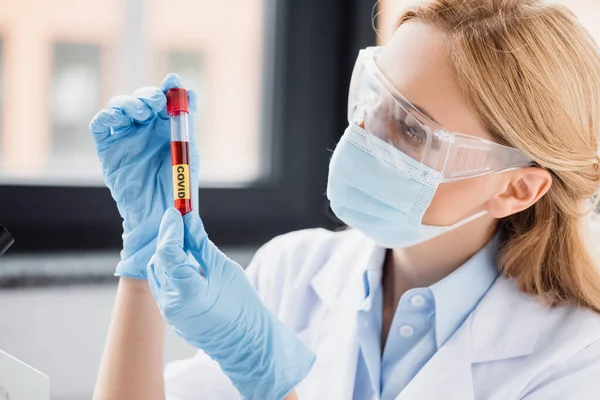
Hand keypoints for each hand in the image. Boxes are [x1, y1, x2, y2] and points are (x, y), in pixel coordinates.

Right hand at [89, 74, 198, 278]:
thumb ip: (187, 120)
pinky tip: (119, 117)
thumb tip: (191, 91)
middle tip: (157, 103)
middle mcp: (143, 128)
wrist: (160, 213)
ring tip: (143, 111)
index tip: (173, 81)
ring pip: (119, 106)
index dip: (167, 87)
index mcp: (164, 127)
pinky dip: (107, 115)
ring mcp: (124, 137)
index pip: (163, 99)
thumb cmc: (177, 185)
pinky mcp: (107, 149)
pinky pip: (100, 125)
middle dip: (148, 95)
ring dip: (130, 102)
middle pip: (140, 99)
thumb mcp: (188, 149)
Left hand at [147, 208, 314, 399]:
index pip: (168, 252)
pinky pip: (163, 283)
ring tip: (186, 239)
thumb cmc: (242, 306)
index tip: (176, 212)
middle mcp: (172, 303)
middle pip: (159, 260)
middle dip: (168, 237)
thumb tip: (189, 220)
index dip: (170, 229)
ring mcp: (168, 311)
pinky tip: (186, 259)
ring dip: (168, 252)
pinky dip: (170, 267)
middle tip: (181, 219)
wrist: (246, 342)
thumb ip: (202, 244)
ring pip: (157, 271)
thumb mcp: (225, 269)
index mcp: (188, 292)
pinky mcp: (170, 314)